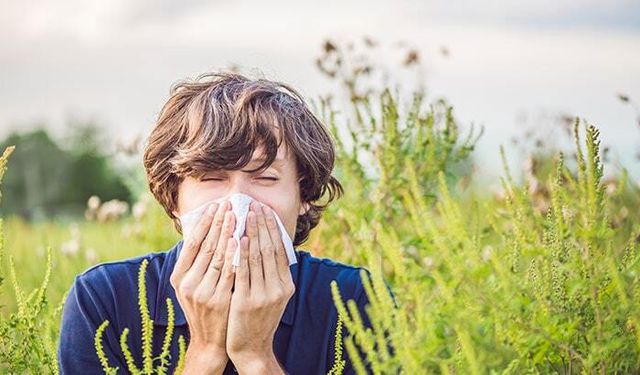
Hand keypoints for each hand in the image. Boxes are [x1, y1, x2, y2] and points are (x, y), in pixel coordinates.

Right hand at [169, 200, 236, 373]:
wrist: (210, 340)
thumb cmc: (204, 307)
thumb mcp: (192, 285)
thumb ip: (196, 262)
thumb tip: (205, 230)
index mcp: (179, 277)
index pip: (192, 243)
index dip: (204, 223)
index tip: (214, 205)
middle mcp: (188, 283)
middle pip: (205, 246)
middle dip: (218, 223)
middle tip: (228, 203)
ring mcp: (203, 292)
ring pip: (217, 256)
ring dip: (227, 233)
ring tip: (236, 214)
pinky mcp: (219, 300)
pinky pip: (229, 272)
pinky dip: (235, 255)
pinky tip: (241, 240)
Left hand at [226, 201, 294, 370]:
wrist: (251, 348)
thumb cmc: (258, 318)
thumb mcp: (272, 296)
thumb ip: (272, 274)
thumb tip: (268, 246)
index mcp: (286, 285)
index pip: (280, 250)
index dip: (273, 229)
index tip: (265, 210)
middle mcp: (278, 288)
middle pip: (270, 249)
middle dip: (262, 225)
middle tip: (255, 205)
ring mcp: (263, 295)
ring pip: (257, 257)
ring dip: (251, 233)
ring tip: (245, 214)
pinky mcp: (246, 301)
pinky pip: (243, 272)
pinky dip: (241, 253)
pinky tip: (237, 238)